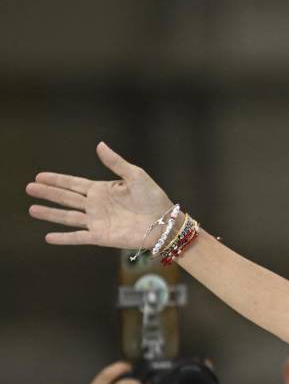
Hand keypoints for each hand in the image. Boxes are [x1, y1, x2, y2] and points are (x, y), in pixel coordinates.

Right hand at [27, 142, 172, 249]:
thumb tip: (99, 145)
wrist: (165, 222)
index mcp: (102, 190)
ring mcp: (97, 221)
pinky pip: (79, 237)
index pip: (74, 183)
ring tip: (32, 209)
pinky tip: (48, 237)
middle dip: (48, 193)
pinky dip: (64, 238)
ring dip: (50, 213)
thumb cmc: (154, 198)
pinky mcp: (102, 236)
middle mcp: (96, 206)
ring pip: (68, 217)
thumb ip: (116, 163)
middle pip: (66, 198)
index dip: (57, 180)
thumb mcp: (136, 176)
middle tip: (28, 188)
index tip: (39, 176)